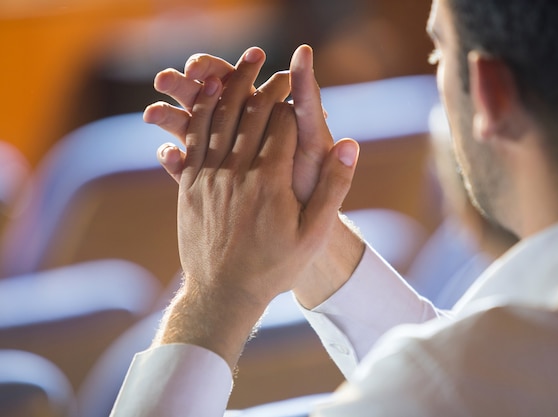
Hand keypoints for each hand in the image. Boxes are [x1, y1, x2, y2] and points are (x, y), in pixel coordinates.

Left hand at [154, 47, 359, 368]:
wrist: (222, 293)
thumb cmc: (273, 266)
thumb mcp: (313, 235)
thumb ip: (332, 188)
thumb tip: (351, 146)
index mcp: (272, 181)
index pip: (283, 122)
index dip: (292, 98)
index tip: (298, 84)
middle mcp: (238, 172)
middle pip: (252, 112)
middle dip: (266, 84)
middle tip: (276, 67)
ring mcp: (210, 177)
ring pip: (221, 117)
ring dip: (234, 86)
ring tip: (246, 64)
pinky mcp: (190, 185)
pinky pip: (196, 137)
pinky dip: (205, 110)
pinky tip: (212, 95)